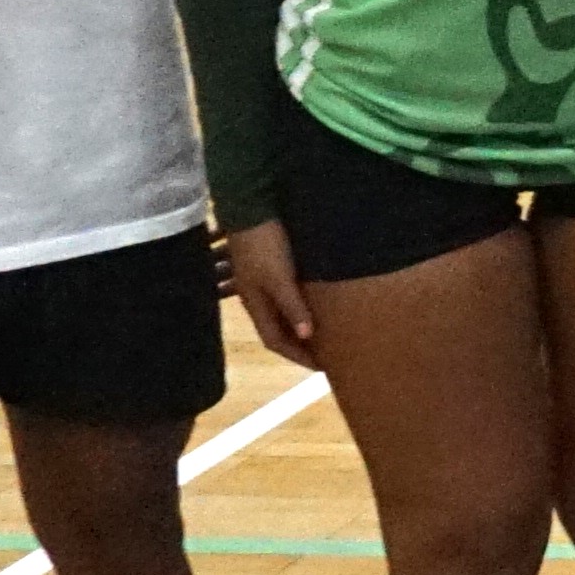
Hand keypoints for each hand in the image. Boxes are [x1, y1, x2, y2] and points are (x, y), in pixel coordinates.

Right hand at [219, 220, 319, 364]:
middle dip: (298, 346)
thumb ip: (292, 306)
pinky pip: (284, 298)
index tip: (322, 368)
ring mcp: (259, 283)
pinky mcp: (267, 268)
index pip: (275, 341)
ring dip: (298, 327)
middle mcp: (255, 298)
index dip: (297, 356)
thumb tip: (308, 336)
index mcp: (255, 304)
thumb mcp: (279, 277)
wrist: (250, 207)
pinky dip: (297, 308)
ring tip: (321, 334)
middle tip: (324, 356)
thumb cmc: (264, 243)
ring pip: (279, 314)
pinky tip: (313, 305)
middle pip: (276, 331)